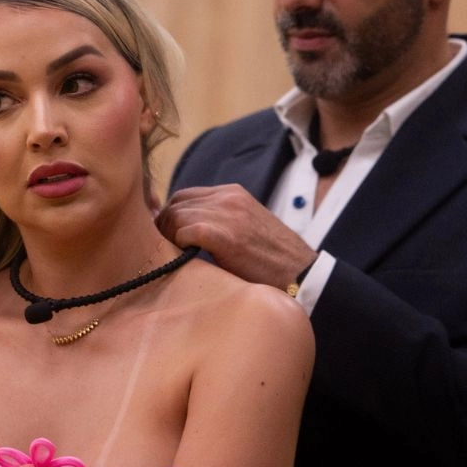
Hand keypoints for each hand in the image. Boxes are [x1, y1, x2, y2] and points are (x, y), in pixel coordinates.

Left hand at [157, 184, 316, 287]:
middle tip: (163, 250)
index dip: (169, 216)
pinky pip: (186, 231)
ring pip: (176, 216)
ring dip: (169, 238)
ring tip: (174, 258)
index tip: (166, 238)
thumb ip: (219, 221)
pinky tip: (187, 260)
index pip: (184, 195)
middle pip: (175, 203)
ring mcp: (228, 214)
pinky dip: (180, 245)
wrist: (303, 273)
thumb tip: (184, 233)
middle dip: (164, 226)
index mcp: (233, 193)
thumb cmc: (273, 259)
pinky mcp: (226, 235)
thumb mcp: (246, 228)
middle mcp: (229, 197)